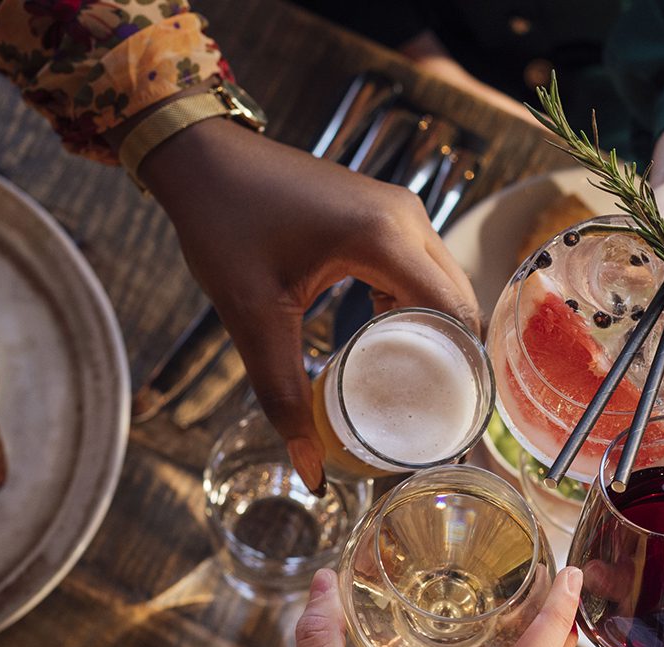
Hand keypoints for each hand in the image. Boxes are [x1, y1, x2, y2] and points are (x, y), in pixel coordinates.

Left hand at [138, 119, 481, 489]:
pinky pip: (423, 267)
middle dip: (454, 356)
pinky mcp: (385, 210)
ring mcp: (399, 209)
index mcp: (383, 238)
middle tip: (436, 410)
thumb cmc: (222, 225)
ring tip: (419, 382)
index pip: (454, 314)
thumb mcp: (253, 317)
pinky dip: (418, 306)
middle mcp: (405, 217)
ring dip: (437, 331)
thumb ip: (283, 395)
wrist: (200, 158)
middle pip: (459, 300)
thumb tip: (310, 472)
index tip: (451, 417)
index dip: (462, 368)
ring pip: (444, 283)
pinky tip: (394, 341)